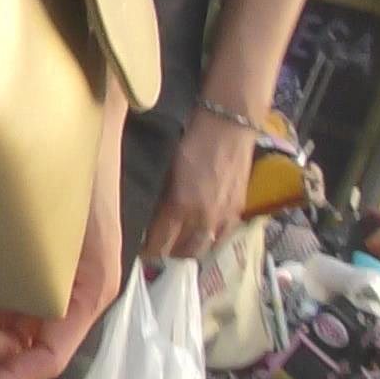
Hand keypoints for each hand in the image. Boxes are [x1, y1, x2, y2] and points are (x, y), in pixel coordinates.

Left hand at [0, 135, 124, 378]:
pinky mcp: (18, 261)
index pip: (46, 358)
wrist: (77, 119)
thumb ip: (52, 293)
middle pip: (14, 345)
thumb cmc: (84, 178)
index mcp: (85, 296)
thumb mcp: (80, 243)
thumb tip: (7, 336)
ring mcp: (39, 279)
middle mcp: (63, 296)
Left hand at [141, 108, 252, 261]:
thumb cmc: (193, 139)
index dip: (148, 249)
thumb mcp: (167, 167)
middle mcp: (201, 218)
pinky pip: (221, 239)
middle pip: (180, 252)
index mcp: (179, 206)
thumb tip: (150, 215)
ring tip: (177, 245)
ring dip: (187, 251)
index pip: (159, 242)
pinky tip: (201, 236)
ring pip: (201, 249)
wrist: (229, 125)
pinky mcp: (237, 212)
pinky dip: (209, 242)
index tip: (141, 248)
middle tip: (156, 247)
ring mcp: (222, 217)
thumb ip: (161, 196)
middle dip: (166, 253)